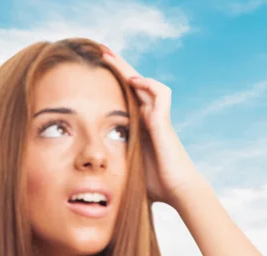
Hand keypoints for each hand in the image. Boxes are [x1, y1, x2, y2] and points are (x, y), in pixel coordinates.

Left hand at [99, 45, 206, 207]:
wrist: (177, 192)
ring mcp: (158, 119)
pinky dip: (149, 85)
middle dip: (119, 68)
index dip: (114, 83)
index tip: (96, 72)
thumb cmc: (155, 187)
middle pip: (134, 85)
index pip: (125, 97)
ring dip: (130, 70)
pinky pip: (161, 95)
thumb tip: (89, 180)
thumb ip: (111, 168)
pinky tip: (134, 80)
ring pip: (146, 84)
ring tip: (111, 58)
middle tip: (101, 52)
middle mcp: (149, 119)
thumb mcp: (125, 172)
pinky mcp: (165, 124)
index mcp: (139, 127)